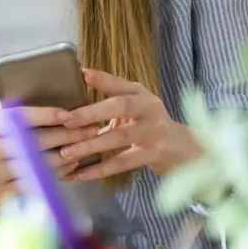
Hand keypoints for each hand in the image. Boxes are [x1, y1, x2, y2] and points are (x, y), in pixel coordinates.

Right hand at [0, 102, 101, 207]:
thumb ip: (11, 112)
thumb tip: (50, 106)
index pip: (19, 118)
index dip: (46, 115)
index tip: (69, 114)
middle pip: (33, 142)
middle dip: (66, 135)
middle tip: (88, 129)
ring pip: (38, 165)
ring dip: (66, 157)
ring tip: (83, 147)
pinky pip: (34, 184)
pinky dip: (56, 175)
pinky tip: (68, 166)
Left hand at [58, 69, 202, 179]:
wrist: (180, 147)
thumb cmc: (147, 122)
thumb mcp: (135, 103)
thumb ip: (112, 93)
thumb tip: (82, 77)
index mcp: (141, 95)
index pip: (121, 84)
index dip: (103, 79)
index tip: (83, 74)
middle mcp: (149, 109)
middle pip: (121, 108)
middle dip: (92, 113)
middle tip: (67, 120)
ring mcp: (153, 133)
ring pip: (119, 138)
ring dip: (91, 146)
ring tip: (67, 152)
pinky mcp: (152, 155)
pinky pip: (123, 163)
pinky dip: (101, 169)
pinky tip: (81, 174)